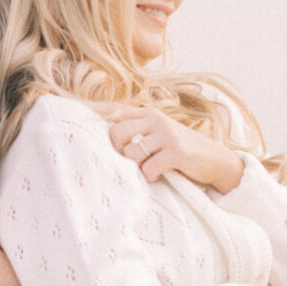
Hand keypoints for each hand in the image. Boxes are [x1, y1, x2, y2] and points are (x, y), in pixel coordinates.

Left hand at [106, 104, 242, 193]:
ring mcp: (166, 134)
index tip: (71, 109)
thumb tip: (108, 139)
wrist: (215, 160)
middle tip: (127, 161)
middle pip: (117, 132)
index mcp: (148, 114)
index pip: (115, 110)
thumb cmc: (180, 151)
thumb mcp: (160, 134)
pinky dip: (150, 176)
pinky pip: (149, 168)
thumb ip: (138, 132)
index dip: (94, 112)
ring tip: (148, 169)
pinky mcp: (176, 152)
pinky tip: (158, 176)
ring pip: (132, 153)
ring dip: (136, 167)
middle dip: (117, 151)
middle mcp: (155, 120)